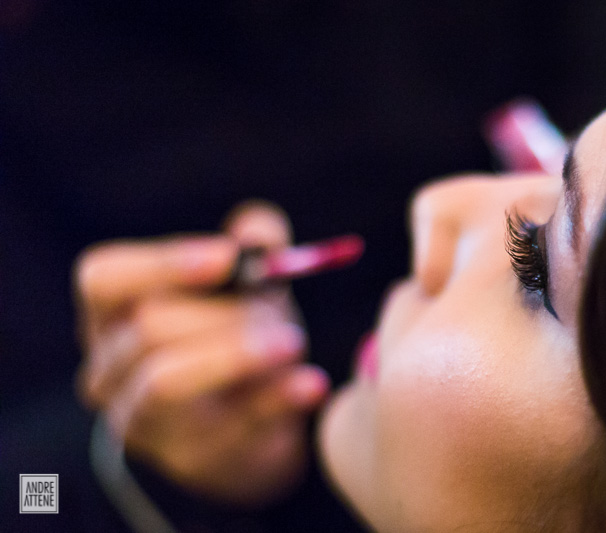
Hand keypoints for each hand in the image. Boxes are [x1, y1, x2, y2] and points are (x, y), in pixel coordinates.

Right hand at [74, 202, 329, 504]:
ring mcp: (143, 422)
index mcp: (112, 316)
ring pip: (168, 380)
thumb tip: (259, 233)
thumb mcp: (245, 290)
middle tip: (279, 312)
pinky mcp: (190, 458)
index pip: (104, 278)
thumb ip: (256, 252)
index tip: (227, 257)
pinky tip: (312, 382)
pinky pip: (229, 424)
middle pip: (149, 326)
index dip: (162, 262)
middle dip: (226, 313)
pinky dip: (277, 398)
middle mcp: (110, 370)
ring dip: (238, 354)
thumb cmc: (233, 339)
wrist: (249, 425)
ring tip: (293, 342)